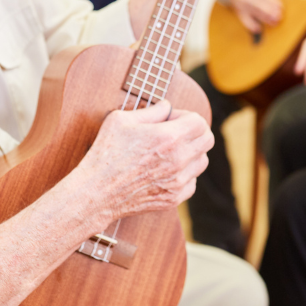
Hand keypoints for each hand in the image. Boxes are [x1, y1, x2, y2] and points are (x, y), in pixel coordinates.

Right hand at [80, 100, 212, 221]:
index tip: (172, 118)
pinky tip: (166, 169)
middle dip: (195, 131)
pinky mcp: (173, 198)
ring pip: (202, 162)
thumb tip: (167, 106)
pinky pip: (192, 182)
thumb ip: (151, 110)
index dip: (187, 116)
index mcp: (168, 137)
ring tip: (169, 151)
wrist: (97, 191)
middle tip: (176, 131)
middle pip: (207, 140)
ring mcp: (178, 181)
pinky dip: (184, 174)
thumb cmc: (106, 153)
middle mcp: (178, 160)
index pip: (199, 121)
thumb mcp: (122, 120)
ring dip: (191, 152)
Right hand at [221, 0, 281, 33]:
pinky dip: (251, 26)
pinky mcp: (239, 12)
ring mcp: (243, 5)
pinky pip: (245, 20)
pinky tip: (258, 29)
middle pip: (261, 6)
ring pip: (255, 13)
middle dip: (270, 12)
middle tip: (279, 17)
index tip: (281, 7)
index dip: (274, 2)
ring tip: (274, 23)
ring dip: (265, 19)